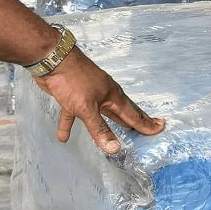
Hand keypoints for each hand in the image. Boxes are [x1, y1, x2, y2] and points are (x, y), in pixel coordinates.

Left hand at [34, 47, 163, 153]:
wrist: (51, 59)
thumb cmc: (73, 80)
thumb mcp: (87, 108)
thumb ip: (100, 129)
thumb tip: (115, 149)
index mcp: (113, 97)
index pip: (134, 115)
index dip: (146, 124)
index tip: (160, 128)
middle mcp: (104, 96)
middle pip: (122, 113)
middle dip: (135, 122)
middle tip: (149, 128)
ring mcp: (88, 95)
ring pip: (101, 115)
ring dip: (106, 125)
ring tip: (117, 135)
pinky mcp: (71, 97)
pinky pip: (72, 115)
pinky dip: (68, 125)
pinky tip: (63, 137)